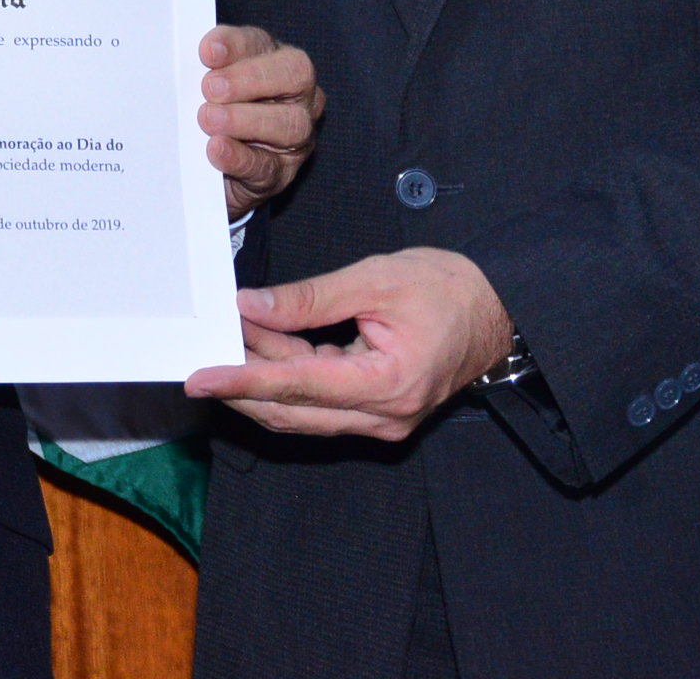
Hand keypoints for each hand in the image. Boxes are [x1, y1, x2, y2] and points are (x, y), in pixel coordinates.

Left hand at [184, 248, 514, 438]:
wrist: (499, 309)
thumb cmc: (448, 288)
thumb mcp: (374, 279)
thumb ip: (310, 299)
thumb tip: (251, 306)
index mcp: (388, 384)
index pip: (297, 387)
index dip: (242, 381)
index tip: (200, 377)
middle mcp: (384, 416)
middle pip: (293, 411)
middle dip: (243, 383)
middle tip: (203, 352)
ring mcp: (383, 420)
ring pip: (303, 410)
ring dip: (263, 379)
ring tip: (230, 339)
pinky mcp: (378, 412)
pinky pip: (321, 402)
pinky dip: (289, 376)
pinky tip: (264, 346)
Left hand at [200, 25, 321, 216]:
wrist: (213, 173)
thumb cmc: (214, 114)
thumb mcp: (208, 87)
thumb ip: (206, 71)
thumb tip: (194, 60)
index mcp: (275, 60)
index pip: (261, 42)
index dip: (235, 44)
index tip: (207, 52)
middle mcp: (298, 93)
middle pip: (292, 74)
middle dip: (248, 79)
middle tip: (210, 88)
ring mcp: (298, 135)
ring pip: (289, 123)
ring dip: (243, 119)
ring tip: (208, 119)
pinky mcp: (283, 173)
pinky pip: (268, 165)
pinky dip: (239, 156)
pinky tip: (216, 149)